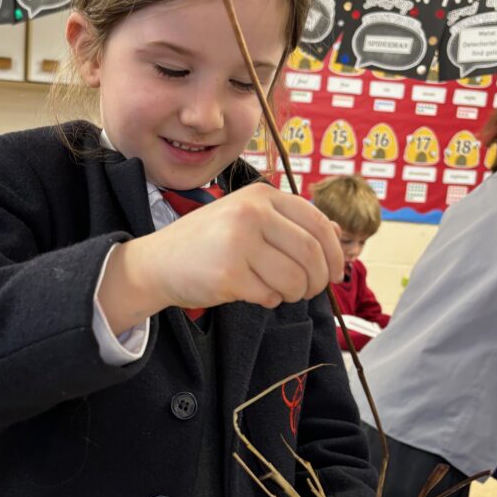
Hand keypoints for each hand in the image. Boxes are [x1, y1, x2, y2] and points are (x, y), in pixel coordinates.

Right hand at [98, 182, 343, 334]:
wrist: (157, 262)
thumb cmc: (208, 243)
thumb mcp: (247, 218)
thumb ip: (289, 222)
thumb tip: (339, 232)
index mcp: (260, 195)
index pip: (318, 223)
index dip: (334, 252)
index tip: (336, 272)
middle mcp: (251, 213)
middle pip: (311, 253)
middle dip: (318, 279)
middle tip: (311, 291)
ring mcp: (239, 243)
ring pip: (294, 278)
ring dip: (295, 293)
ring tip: (282, 292)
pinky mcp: (228, 274)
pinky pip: (269, 295)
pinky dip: (270, 300)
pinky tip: (255, 293)